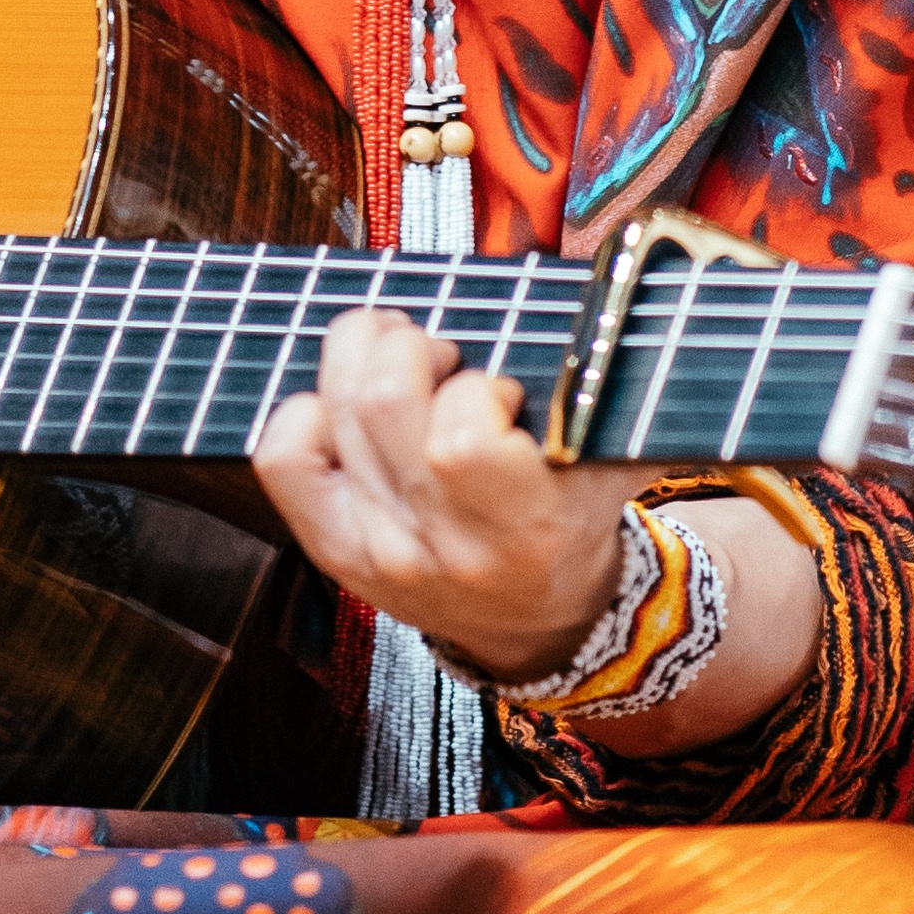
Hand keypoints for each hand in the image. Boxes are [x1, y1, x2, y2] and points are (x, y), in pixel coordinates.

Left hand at [252, 308, 822, 748]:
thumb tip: (630, 292)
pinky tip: (351, 409)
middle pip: (380, 400)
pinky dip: (308, 410)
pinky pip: (283, 455)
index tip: (505, 386)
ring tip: (405, 361)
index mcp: (522, 528)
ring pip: (330, 408)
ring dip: (364, 355)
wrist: (539, 622)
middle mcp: (438, 545)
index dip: (480, 385)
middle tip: (444, 353)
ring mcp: (375, 549)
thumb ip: (624, 386)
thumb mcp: (619, 460)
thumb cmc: (576, 518)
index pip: (462, 434)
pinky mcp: (331, 547)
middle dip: (412, 345)